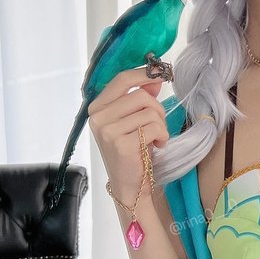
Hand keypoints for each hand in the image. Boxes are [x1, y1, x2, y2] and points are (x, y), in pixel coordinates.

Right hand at [88, 66, 168, 205]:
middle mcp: (98, 117)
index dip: (143, 74)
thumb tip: (155, 78)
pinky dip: (162, 135)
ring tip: (156, 138)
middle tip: (158, 125)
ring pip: (149, 111)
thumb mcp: (133, 120)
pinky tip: (157, 146)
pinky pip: (154, 127)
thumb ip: (140, 98)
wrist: (129, 185)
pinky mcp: (122, 144)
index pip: (121, 80)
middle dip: (157, 109)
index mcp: (97, 108)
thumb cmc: (132, 151)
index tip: (160, 74)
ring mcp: (108, 131)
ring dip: (161, 125)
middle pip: (140, 95)